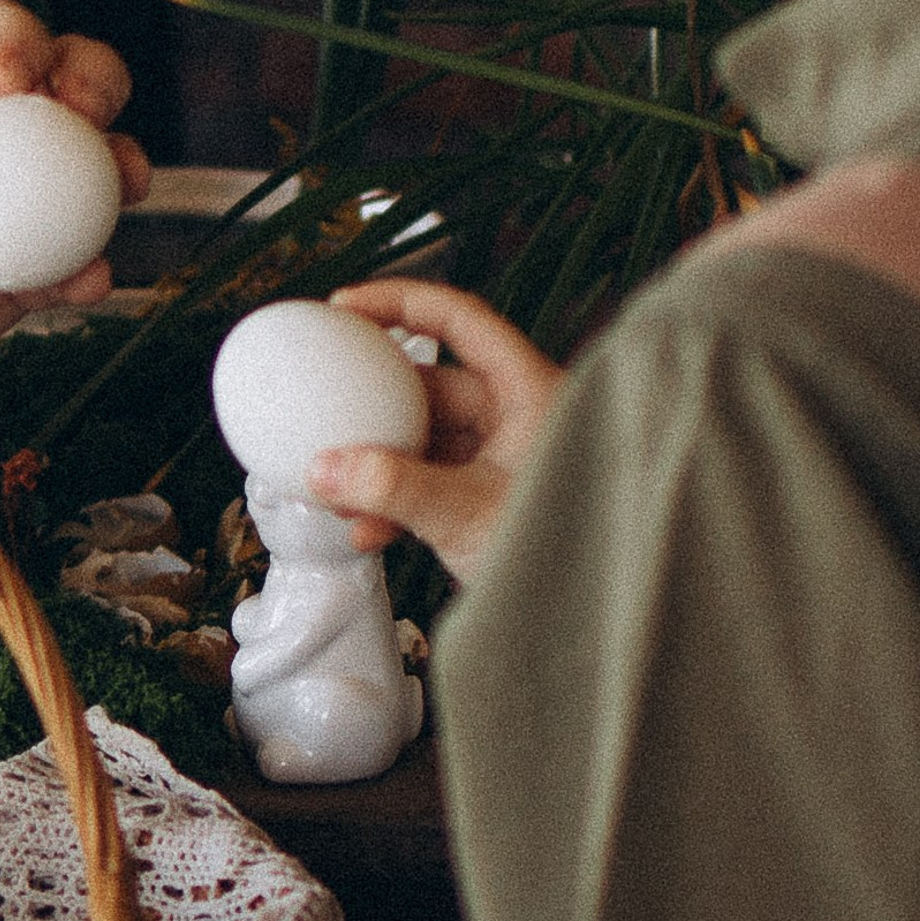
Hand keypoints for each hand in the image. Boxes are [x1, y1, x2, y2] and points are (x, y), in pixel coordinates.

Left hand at [0, 0, 149, 413]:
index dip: (10, 37)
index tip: (17, 79)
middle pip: (57, 78)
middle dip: (93, 82)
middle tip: (90, 121)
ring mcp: (1, 205)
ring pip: (83, 164)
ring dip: (116, 167)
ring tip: (123, 188)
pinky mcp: (16, 274)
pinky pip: (69, 260)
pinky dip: (89, 267)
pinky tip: (89, 283)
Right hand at [307, 278, 563, 585]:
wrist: (594, 618)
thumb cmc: (564, 554)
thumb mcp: (467, 514)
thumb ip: (393, 489)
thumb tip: (325, 467)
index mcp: (530, 392)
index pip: (460, 319)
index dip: (400, 302)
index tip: (345, 307)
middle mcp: (520, 418)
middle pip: (433, 386)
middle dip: (373, 406)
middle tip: (325, 410)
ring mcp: (505, 460)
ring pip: (427, 442)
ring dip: (379, 465)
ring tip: (335, 490)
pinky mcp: (492, 501)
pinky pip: (433, 484)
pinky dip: (397, 502)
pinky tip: (365, 530)